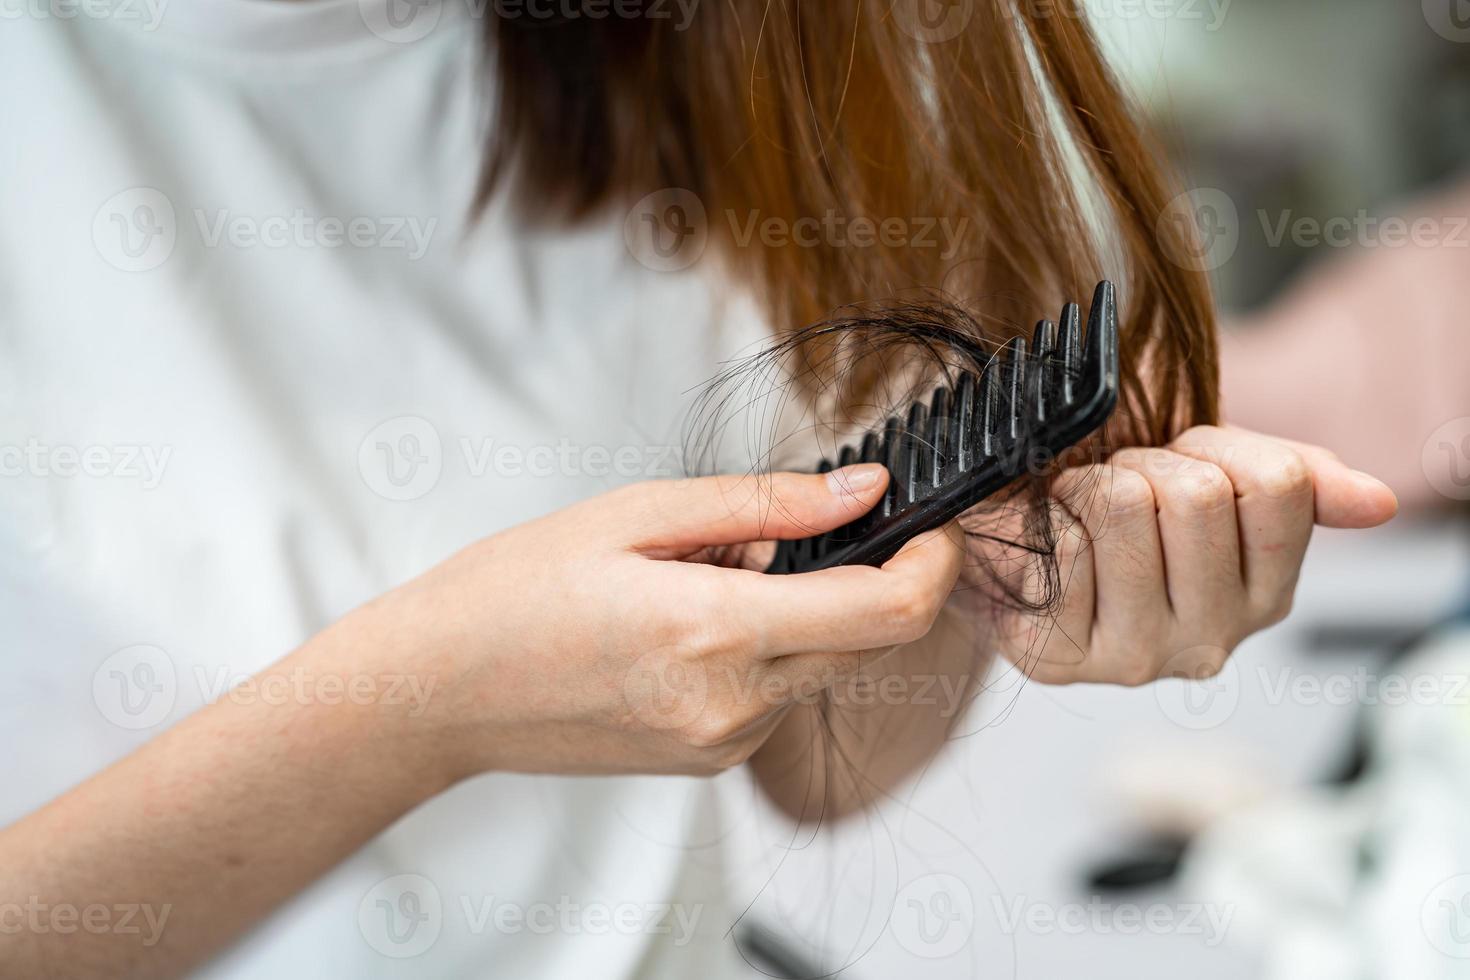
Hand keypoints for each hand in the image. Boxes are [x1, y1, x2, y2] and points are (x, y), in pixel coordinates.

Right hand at [343, 464, 963, 779]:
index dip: (934, 561)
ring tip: (696, 577)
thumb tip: (865, 491)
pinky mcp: (711, 761)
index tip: (930, 521)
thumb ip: (765, 505)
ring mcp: (723, 744)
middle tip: (774, 529)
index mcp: (715, 632)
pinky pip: (778, 693)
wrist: (437, 694)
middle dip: (861, 575)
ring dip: (799, 610)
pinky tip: (684, 622)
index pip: (888, 612)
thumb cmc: (514, 591)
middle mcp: (733, 706)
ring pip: (823, 664)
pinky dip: (764, 647)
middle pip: (871, 641)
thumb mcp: (636, 514)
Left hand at [994, 425, 1397, 684]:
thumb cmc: (1117, 505)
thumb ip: (1299, 482)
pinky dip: (1046, 518)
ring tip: (1079, 512)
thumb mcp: (1213, 475)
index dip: (1214, 448)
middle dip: (1145, 463)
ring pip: (1127, 507)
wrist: (1009, 537)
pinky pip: (1065, 544)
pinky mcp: (1058, 657)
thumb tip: (1379, 504)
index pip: (1278, 484)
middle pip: (1198, 495)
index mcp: (1267, 595)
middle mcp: (1210, 642)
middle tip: (1116, 487)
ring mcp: (1133, 657)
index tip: (1177, 464)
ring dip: (1090, 484)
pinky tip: (1044, 543)